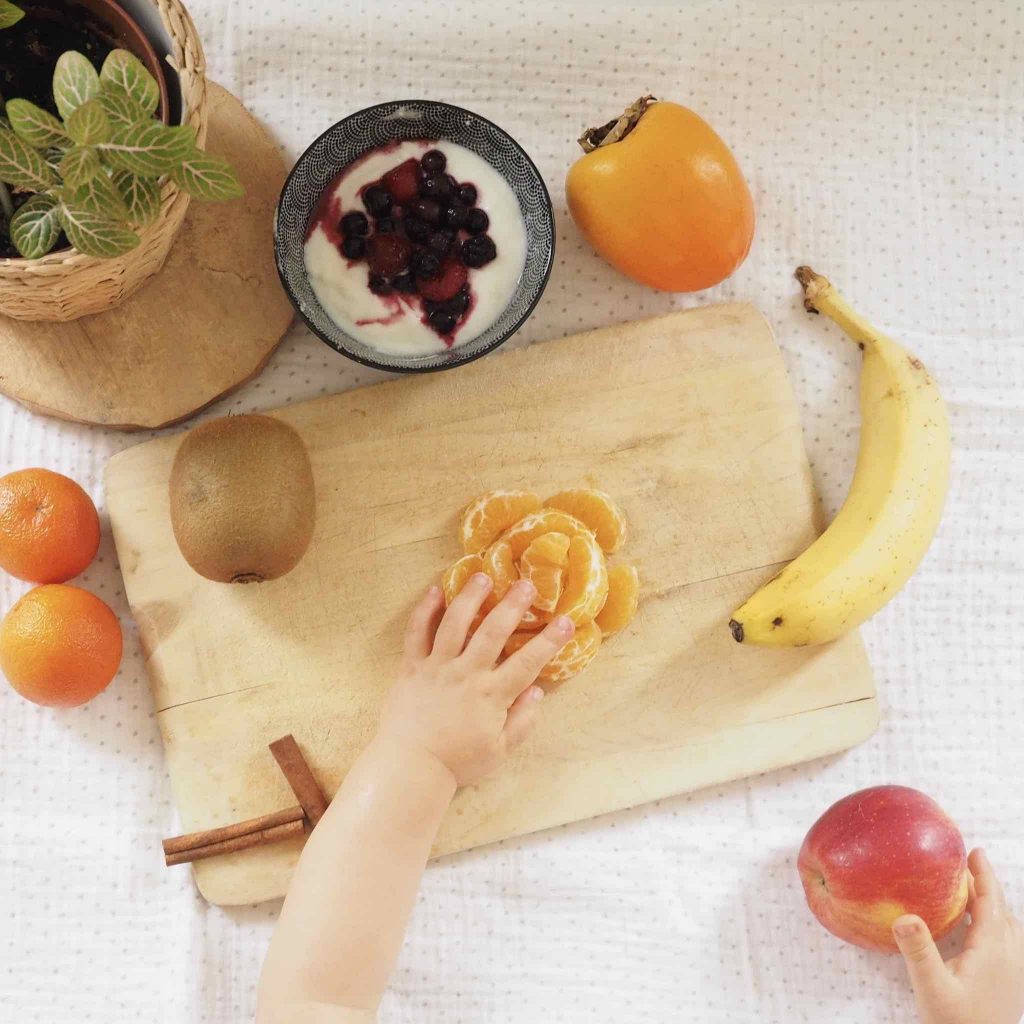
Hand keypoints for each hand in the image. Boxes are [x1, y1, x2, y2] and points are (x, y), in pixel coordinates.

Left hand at [377, 574, 574, 786]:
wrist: (410, 767)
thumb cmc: (458, 762)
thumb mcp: (499, 751)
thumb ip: (522, 721)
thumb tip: (538, 692)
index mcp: (491, 695)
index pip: (527, 662)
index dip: (549, 641)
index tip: (566, 621)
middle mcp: (466, 674)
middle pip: (492, 632)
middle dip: (512, 605)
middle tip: (526, 584)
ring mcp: (436, 667)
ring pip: (454, 623)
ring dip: (470, 597)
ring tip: (482, 576)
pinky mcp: (411, 667)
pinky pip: (416, 633)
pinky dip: (425, 611)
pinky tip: (435, 591)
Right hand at [894, 849, 1023, 1023]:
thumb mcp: (932, 989)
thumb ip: (919, 951)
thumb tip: (903, 915)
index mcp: (993, 951)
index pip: (990, 903)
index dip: (982, 876)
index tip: (974, 851)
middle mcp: (1009, 958)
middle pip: (1003, 911)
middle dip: (987, 886)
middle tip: (967, 865)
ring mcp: (1013, 974)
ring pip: (1009, 928)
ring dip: (993, 906)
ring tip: (971, 894)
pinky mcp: (1009, 987)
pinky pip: (1007, 943)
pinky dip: (995, 925)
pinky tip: (976, 934)